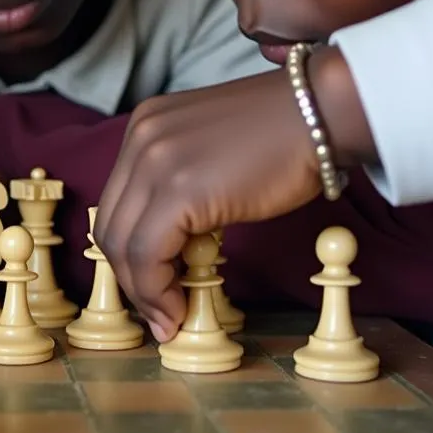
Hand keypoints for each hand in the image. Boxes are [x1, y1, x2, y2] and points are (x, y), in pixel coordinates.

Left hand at [94, 65, 323, 343]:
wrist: (321, 114)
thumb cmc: (283, 138)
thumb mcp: (211, 153)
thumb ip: (182, 186)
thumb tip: (175, 248)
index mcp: (144, 128)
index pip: (116, 203)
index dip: (128, 253)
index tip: (150, 286)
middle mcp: (139, 139)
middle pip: (110, 225)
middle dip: (130, 278)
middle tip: (159, 312)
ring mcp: (154, 161)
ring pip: (122, 245)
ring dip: (143, 292)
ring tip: (170, 317)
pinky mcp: (177, 189)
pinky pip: (148, 254)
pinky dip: (157, 290)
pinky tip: (180, 308)